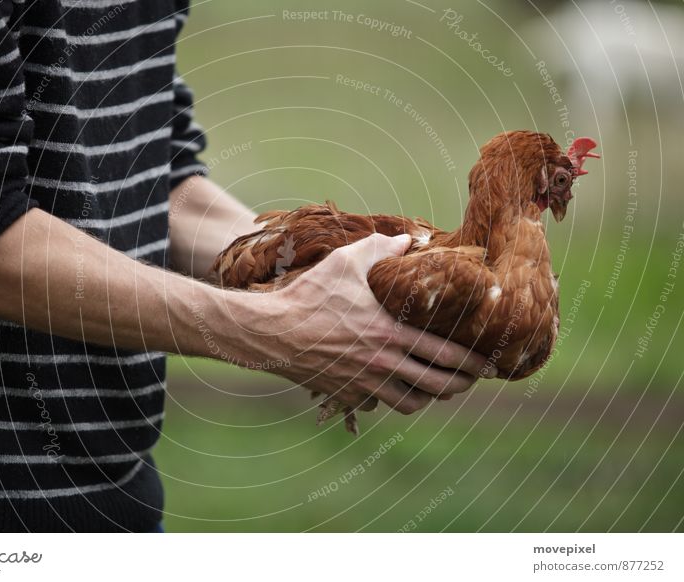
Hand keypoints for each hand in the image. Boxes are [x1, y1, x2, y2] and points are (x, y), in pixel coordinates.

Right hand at [229, 233, 495, 413]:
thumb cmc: (310, 294)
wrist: (272, 332)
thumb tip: (410, 239)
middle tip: (473, 379)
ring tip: (439, 388)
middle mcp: (383, 363)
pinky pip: (383, 405)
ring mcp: (365, 383)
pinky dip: (399, 401)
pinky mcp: (348, 394)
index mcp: (390, 333)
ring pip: (413, 402)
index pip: (446, 355)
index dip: (473, 363)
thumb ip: (382, 248)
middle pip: (437, 385)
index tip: (489, 365)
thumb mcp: (346, 262)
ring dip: (432, 397)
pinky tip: (401, 390)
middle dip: (462, 384)